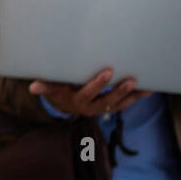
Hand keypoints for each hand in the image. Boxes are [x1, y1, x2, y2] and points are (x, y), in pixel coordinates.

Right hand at [30, 67, 150, 117]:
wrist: (64, 105)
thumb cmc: (58, 91)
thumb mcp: (51, 89)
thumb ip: (45, 87)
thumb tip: (32, 87)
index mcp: (76, 100)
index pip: (88, 92)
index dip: (98, 84)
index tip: (108, 71)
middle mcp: (89, 107)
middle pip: (106, 101)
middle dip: (119, 90)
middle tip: (130, 80)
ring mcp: (100, 108)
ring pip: (118, 104)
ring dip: (131, 97)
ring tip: (143, 87)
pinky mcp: (109, 107)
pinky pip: (123, 104)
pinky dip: (135, 98)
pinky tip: (147, 91)